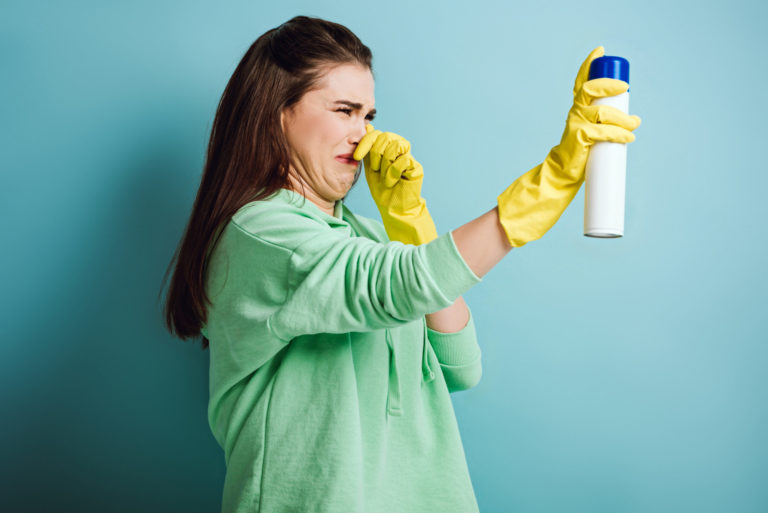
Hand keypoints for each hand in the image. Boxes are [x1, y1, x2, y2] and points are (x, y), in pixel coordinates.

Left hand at [353, 124, 437, 244]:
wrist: (393, 208)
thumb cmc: (382, 189)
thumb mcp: (369, 167)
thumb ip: (368, 149)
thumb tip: (368, 127)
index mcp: (387, 147)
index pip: (376, 134)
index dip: (365, 142)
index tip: (356, 156)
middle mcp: (399, 149)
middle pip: (386, 136)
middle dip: (376, 154)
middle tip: (375, 169)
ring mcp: (409, 157)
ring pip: (395, 146)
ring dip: (385, 164)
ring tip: (385, 177)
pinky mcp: (416, 167)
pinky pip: (403, 160)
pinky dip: (393, 173)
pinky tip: (392, 182)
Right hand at [496, 46, 641, 246]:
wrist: (557, 179)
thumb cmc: (576, 160)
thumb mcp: (589, 137)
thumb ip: (603, 127)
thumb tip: (632, 122)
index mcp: (576, 112)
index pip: (581, 84)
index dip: (588, 66)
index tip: (600, 52)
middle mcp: (574, 114)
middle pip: (591, 90)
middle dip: (609, 85)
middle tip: (625, 89)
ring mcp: (575, 126)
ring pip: (603, 112)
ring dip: (623, 118)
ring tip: (635, 125)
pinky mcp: (579, 139)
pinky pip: (603, 132)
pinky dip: (619, 134)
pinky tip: (629, 137)